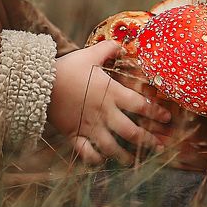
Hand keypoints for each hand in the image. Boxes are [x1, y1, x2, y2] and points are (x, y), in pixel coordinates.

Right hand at [48, 41, 172, 165]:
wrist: (39, 82)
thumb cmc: (66, 68)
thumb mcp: (88, 55)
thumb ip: (107, 49)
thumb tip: (122, 44)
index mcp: (110, 93)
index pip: (140, 105)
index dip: (156, 113)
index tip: (167, 119)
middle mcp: (104, 113)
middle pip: (132, 132)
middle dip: (149, 140)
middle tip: (161, 146)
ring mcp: (89, 126)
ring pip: (113, 147)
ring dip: (126, 156)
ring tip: (135, 161)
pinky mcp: (74, 135)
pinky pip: (87, 152)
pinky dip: (96, 159)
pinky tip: (102, 161)